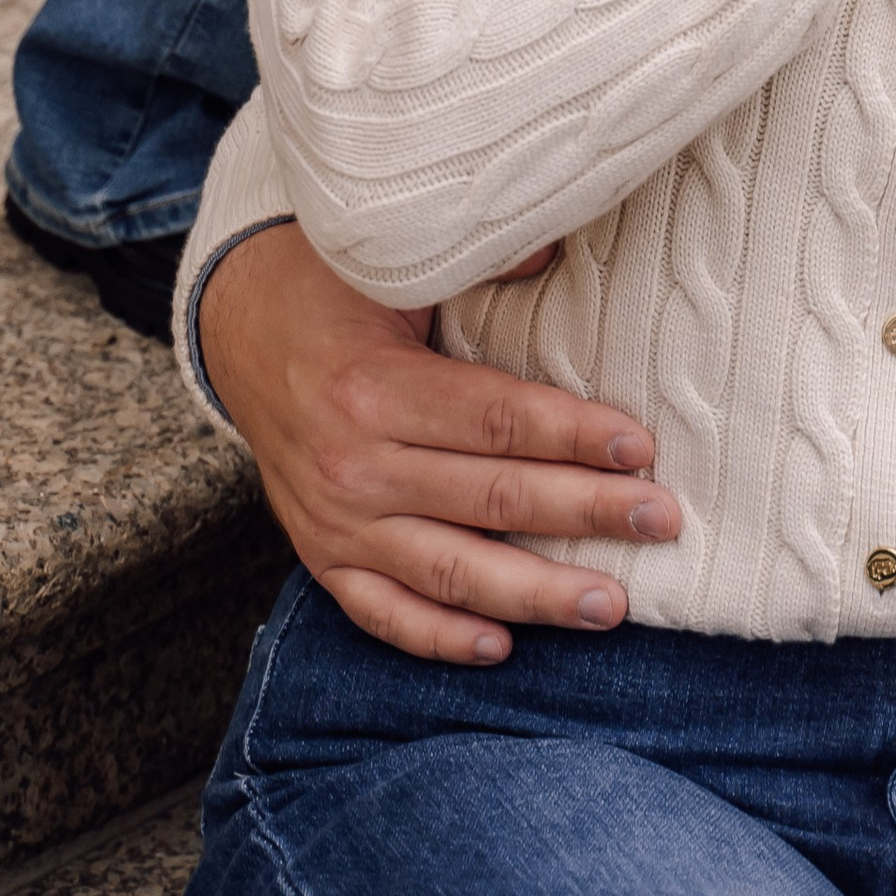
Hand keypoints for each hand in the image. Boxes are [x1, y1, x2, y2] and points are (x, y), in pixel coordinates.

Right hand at [197, 218, 680, 663]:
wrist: (236, 325)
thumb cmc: (331, 286)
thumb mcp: (395, 261)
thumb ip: (478, 260)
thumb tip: (559, 247)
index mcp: (376, 388)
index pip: (497, 422)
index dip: (574, 437)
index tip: (641, 448)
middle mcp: (353, 465)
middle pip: (491, 500)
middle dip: (584, 514)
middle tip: (659, 521)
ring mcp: (334, 522)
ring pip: (449, 572)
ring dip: (535, 595)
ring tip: (610, 604)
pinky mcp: (320, 556)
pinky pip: (382, 612)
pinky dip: (439, 637)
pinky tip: (501, 647)